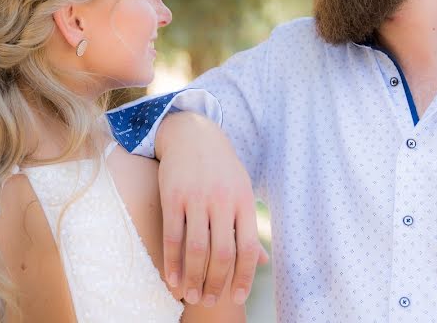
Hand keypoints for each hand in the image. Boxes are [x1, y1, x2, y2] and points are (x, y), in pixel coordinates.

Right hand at [156, 111, 268, 305]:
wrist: (193, 134)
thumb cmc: (222, 169)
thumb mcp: (242, 191)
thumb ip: (249, 227)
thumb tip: (263, 262)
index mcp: (243, 201)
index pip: (248, 247)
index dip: (244, 276)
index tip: (238, 298)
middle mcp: (223, 200)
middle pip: (222, 252)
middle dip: (216, 283)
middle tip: (208, 301)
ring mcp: (197, 198)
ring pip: (197, 248)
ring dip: (193, 277)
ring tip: (191, 295)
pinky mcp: (173, 196)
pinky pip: (173, 235)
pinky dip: (172, 261)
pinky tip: (172, 278)